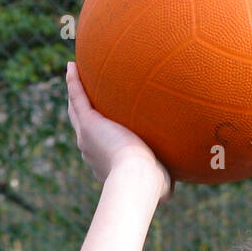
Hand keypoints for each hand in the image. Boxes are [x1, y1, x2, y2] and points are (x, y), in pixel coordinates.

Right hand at [66, 61, 173, 201]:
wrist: (138, 178)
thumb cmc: (153, 184)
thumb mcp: (162, 181)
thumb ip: (166, 176)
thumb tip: (179, 179)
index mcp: (106, 163)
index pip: (100, 146)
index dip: (100, 135)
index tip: (104, 127)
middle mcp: (91, 150)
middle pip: (82, 125)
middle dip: (82, 112)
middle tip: (80, 97)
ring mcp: (87, 136)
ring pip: (76, 109)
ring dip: (74, 92)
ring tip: (73, 74)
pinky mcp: (88, 123)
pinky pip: (78, 97)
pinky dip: (73, 82)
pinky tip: (72, 66)